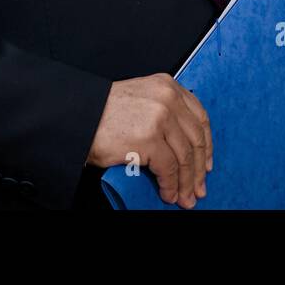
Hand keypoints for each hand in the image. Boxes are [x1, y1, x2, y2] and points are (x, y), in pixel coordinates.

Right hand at [86, 73, 212, 208]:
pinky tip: (169, 194)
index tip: (206, 163)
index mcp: (168, 86)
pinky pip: (168, 169)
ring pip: (185, 157)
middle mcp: (167, 98)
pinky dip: (171, 185)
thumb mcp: (142, 99)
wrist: (78, 114)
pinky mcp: (148, 139)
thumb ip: (164, 112)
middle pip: (195, 138)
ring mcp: (160, 118)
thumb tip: (182, 149)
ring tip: (186, 198)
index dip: (207, 144)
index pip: (199, 117)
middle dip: (198, 169)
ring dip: (186, 182)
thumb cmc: (104, 111)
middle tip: (198, 188)